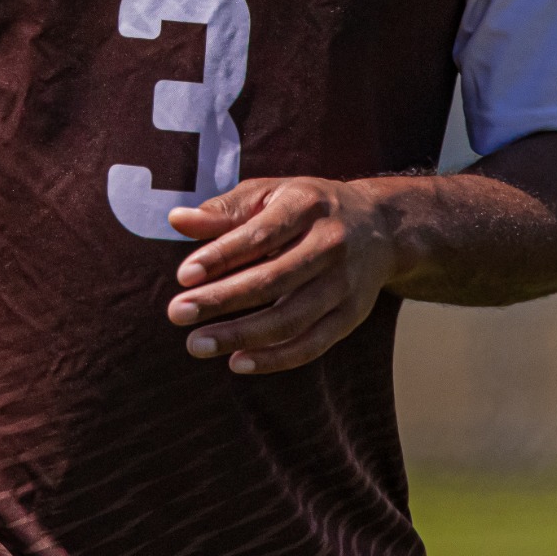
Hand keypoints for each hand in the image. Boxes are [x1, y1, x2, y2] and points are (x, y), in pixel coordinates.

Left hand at [165, 177, 402, 373]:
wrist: (379, 226)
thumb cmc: (307, 207)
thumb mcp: (270, 194)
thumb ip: (225, 210)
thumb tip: (177, 220)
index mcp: (307, 206)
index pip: (260, 234)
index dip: (221, 256)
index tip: (183, 275)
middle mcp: (330, 244)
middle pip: (273, 280)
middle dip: (221, 300)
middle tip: (176, 313)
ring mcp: (345, 284)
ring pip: (290, 318)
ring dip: (241, 335)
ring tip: (196, 344)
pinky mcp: (351, 315)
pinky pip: (312, 344)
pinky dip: (274, 358)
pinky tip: (237, 362)